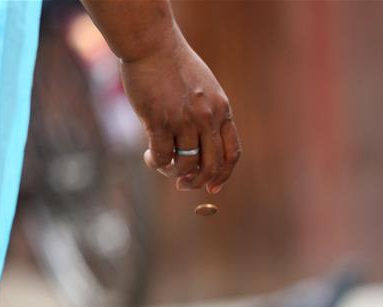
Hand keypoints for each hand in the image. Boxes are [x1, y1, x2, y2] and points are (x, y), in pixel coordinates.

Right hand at [120, 42, 240, 192]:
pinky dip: (157, 163)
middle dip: (199, 181)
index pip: (232, 153)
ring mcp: (185, 120)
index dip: (224, 174)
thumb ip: (209, 114)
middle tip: (184, 184)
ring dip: (174, 173)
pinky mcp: (160, 120)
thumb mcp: (205, 88)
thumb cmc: (175, 65)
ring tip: (164, 167)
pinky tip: (150, 157)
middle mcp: (207, 118)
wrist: (152, 44)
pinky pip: (163, 156)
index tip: (213, 187)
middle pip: (212, 165)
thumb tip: (203, 147)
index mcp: (222, 110)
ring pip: (186, 164)